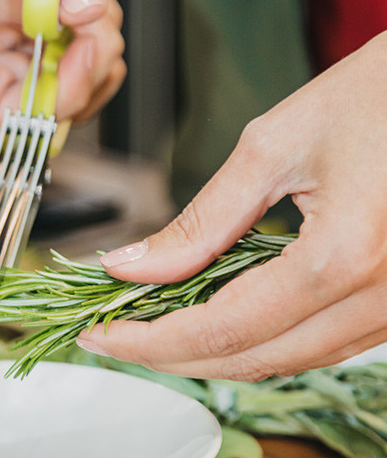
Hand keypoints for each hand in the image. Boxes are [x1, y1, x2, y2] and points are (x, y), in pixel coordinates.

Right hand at [0, 0, 125, 135]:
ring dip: (88, 62)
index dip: (54, 100)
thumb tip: (89, 12)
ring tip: (103, 12)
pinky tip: (96, 17)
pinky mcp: (6, 36)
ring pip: (46, 92)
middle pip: (26, 107)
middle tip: (108, 28)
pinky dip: (84, 50)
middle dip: (79, 75)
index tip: (94, 54)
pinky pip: (52, 67)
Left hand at [78, 32, 386, 380]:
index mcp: (344, 254)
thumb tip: (131, 267)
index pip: (225, 329)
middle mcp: (380, 296)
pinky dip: (263, 341)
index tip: (100, 334)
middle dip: (172, 357)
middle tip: (113, 335)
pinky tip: (218, 320)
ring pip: (289, 363)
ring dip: (216, 355)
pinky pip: (322, 345)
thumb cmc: (374, 94)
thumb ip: (200, 221)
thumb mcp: (272, 147)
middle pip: (254, 360)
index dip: (151, 341)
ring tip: (153, 328)